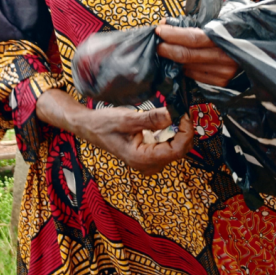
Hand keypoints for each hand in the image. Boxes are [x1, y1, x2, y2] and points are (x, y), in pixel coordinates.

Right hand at [36, 90, 192, 175]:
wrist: (90, 127)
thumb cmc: (104, 124)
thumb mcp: (127, 118)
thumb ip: (150, 119)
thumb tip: (172, 116)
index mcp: (142, 159)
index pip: (177, 150)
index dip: (186, 132)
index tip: (185, 114)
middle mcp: (148, 165)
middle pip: (178, 151)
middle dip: (184, 131)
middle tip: (182, 110)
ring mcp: (149, 161)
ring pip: (175, 148)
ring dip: (178, 131)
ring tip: (176, 113)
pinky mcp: (149, 155)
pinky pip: (167, 145)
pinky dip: (171, 132)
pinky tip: (166, 121)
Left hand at [156, 23, 237, 85]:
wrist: (265, 53)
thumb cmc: (242, 31)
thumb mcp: (226, 18)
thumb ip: (201, 21)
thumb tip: (171, 22)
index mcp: (227, 38)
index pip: (193, 38)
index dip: (173, 34)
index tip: (159, 29)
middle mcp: (225, 57)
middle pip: (187, 55)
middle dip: (167, 49)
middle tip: (156, 43)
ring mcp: (224, 73)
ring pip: (188, 67)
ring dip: (173, 60)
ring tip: (164, 50)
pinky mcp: (222, 83)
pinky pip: (195, 76)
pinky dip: (183, 68)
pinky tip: (178, 62)